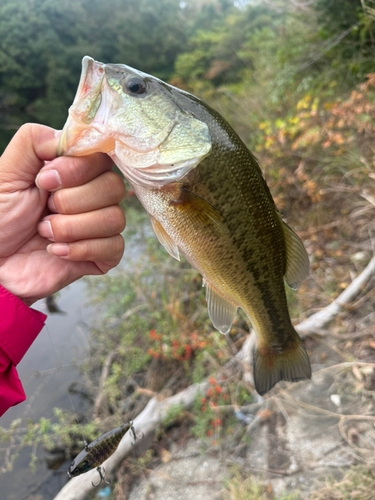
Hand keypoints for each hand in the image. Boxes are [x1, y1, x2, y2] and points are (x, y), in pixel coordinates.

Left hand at [0, 124, 125, 305]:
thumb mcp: (7, 171)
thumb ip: (35, 140)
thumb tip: (73, 139)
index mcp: (75, 173)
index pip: (102, 158)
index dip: (76, 170)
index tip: (43, 182)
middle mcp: (93, 196)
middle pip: (114, 187)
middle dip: (72, 202)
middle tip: (43, 211)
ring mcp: (99, 227)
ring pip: (115, 218)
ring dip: (72, 228)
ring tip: (44, 233)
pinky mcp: (102, 256)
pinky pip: (114, 247)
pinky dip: (82, 249)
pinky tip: (56, 251)